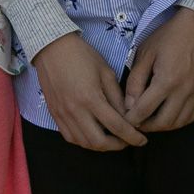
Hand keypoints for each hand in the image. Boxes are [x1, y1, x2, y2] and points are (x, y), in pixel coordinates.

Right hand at [32, 33, 146, 150]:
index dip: (132, 136)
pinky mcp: (54, 114)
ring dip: (101, 146)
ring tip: (111, 139)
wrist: (51, 47)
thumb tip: (128, 117)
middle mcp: (75, 110)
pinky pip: (70, 137)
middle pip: (99, 142)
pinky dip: (84, 141)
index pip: (116, 126)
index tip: (142, 140)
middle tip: (127, 140)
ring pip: (83, 143)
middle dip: (117, 146)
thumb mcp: (106, 72)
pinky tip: (92, 135)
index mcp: (91, 98)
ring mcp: (62, 114)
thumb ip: (117, 97)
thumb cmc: (81, 55)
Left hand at [123, 8, 193, 131]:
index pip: (145, 110)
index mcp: (167, 81)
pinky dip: (180, 121)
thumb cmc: (170, 36)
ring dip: (163, 126)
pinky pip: (193, 116)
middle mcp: (185, 91)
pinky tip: (170, 116)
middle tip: (136, 123)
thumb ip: (136, 80)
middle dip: (147, 126)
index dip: (132, 119)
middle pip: (164, 122)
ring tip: (151, 121)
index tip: (124, 120)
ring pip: (180, 122)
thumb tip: (129, 104)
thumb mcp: (146, 53)